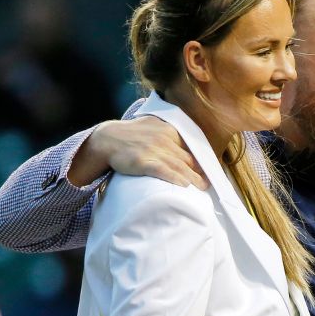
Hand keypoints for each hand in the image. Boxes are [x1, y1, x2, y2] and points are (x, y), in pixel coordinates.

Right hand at [67, 116, 206, 189]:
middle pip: (187, 159)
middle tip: (208, 184)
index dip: (199, 162)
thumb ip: (168, 134)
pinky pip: (163, 171)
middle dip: (199, 173)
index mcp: (169, 130)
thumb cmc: (131, 135)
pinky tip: (184, 185)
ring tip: (202, 188)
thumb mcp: (152, 126)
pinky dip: (175, 178)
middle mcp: (164, 139)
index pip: (190, 148)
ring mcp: (154, 150)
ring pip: (179, 166)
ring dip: (193, 179)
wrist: (107, 139)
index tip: (207, 172)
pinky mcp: (144, 161)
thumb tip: (184, 146)